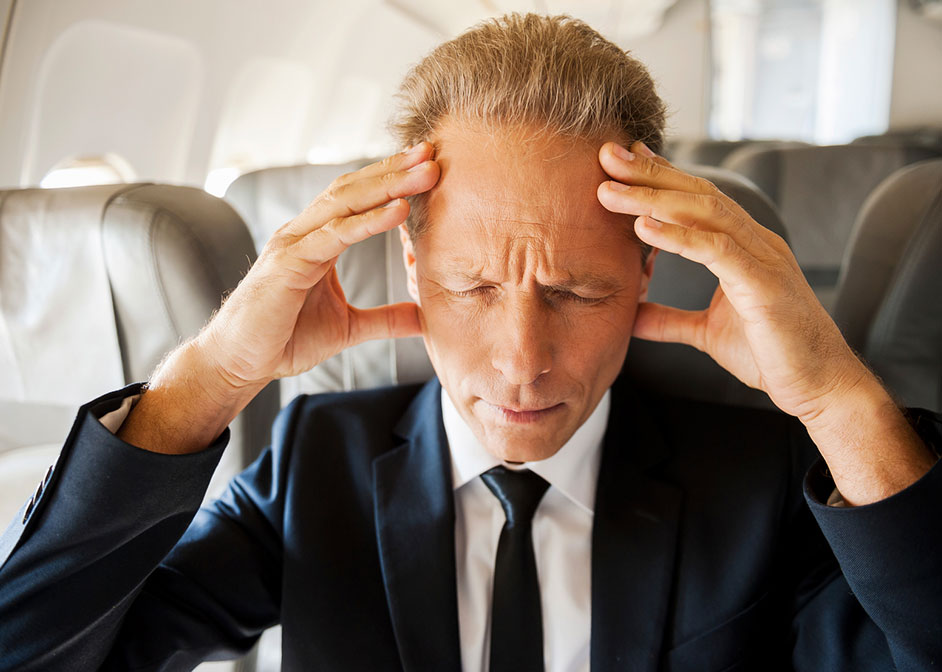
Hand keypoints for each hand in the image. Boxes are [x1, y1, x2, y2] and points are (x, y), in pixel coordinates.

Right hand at [119, 144, 438, 454]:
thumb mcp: (348, 328)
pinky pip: (333, 236)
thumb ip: (385, 319)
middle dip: (394, 170)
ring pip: (344, 203)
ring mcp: (293, 244)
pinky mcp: (287, 265)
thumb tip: (423, 318)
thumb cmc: (283, 340)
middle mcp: (303, 233)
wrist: (238, 363)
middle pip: (354, 189)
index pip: (357, 198)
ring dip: (387, 185)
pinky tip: (397, 211)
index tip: (428, 165)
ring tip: (423, 173)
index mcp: (316, 240)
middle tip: (431, 152)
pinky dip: (367, 221)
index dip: (391, 179)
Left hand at [595, 140, 867, 422]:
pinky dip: (678, 236)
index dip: (659, 176)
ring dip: (652, 198)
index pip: (696, 199)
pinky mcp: (763, 283)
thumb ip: (668, 320)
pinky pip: (717, 250)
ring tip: (609, 190)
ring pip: (704, 213)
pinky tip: (643, 227)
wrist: (821, 385)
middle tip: (606, 155)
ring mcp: (762, 258)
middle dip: (649, 173)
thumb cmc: (773, 355)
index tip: (620, 160)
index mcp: (744, 247)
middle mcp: (755, 242)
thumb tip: (631, 318)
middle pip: (696, 194)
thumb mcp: (706, 333)